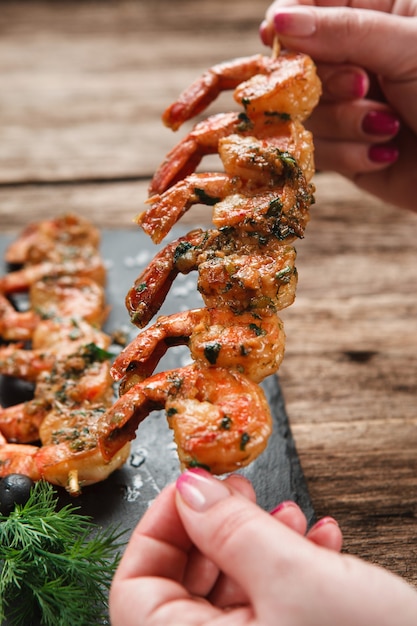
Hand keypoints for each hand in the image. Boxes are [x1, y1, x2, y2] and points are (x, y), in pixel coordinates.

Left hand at [109, 469, 416, 624]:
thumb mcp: (294, 578)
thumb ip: (230, 530)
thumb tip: (189, 489)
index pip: (134, 590)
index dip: (157, 527)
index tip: (190, 486)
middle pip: (182, 587)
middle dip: (213, 528)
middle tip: (237, 491)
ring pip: (230, 592)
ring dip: (256, 544)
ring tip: (287, 514)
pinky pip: (268, 607)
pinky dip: (287, 569)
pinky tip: (318, 542)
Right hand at [260, 1, 416, 211]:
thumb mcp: (409, 48)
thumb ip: (344, 30)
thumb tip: (279, 17)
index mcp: (379, 13)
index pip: (312, 5)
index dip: (289, 22)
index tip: (276, 38)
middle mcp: (358, 59)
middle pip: (298, 64)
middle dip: (328, 81)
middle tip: (364, 87)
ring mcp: (349, 106)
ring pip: (303, 111)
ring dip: (344, 123)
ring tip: (387, 126)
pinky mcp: (344, 150)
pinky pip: (317, 150)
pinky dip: (348, 153)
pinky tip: (385, 153)